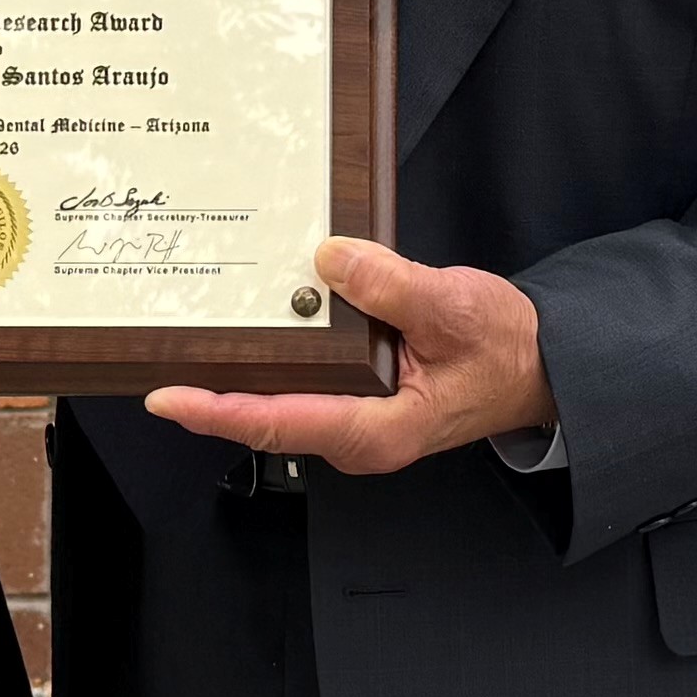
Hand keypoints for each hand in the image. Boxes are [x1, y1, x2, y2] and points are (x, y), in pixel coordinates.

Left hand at [144, 235, 547, 472]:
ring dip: (238, 378)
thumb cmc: (505, 347)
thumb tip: (331, 262)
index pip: (281, 423)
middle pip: (266, 419)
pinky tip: (251, 331)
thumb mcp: (454, 306)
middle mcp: (358, 435)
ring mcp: (355, 419)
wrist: (539, 364)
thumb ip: (393, 285)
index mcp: (379, 430)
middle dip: (212, 395)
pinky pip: (302, 385)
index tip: (169, 397)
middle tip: (158, 362)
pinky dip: (273, 361)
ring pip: (281, 403)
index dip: (218, 413)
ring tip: (186, 346)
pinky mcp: (358, 398)